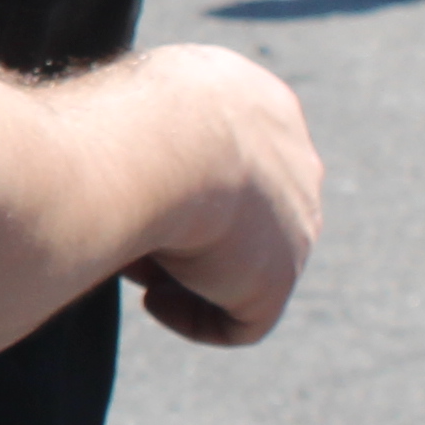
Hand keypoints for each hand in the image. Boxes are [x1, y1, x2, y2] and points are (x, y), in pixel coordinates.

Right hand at [120, 44, 318, 347]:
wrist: (155, 146)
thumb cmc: (126, 116)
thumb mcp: (138, 104)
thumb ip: (153, 133)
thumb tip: (130, 172)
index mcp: (264, 104)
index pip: (235, 157)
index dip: (182, 185)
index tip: (136, 197)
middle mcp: (296, 160)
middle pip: (244, 216)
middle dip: (191, 234)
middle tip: (131, 240)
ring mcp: (298, 223)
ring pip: (240, 266)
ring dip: (185, 273)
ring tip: (132, 262)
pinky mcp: (280, 278)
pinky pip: (239, 321)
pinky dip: (191, 317)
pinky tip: (152, 299)